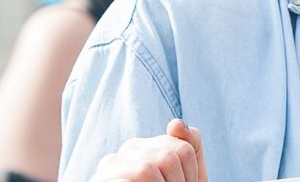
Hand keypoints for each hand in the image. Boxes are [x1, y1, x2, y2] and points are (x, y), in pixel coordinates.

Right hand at [89, 119, 206, 181]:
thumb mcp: (186, 175)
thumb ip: (189, 145)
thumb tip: (175, 122)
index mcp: (143, 147)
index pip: (182, 148)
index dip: (192, 173)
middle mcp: (122, 154)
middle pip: (168, 157)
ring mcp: (107, 170)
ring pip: (148, 168)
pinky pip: (127, 179)